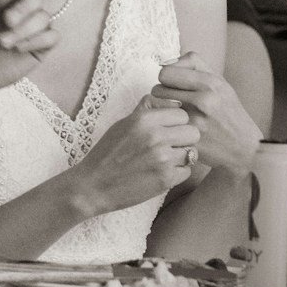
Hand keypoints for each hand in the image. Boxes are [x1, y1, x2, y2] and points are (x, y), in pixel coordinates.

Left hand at [0, 0, 57, 116]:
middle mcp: (22, 7)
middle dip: (24, 8)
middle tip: (7, 20)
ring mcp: (32, 27)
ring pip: (44, 17)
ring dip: (24, 29)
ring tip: (2, 42)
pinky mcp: (39, 46)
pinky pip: (52, 37)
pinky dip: (37, 40)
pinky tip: (18, 48)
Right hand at [70, 96, 199, 214]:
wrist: (94, 185)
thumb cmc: (108, 153)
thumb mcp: (123, 123)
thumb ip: (148, 110)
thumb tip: (173, 102)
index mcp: (144, 119)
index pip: (182, 114)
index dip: (177, 123)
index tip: (168, 131)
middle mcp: (155, 136)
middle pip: (193, 132)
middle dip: (184, 139)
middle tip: (171, 146)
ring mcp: (162, 159)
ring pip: (192, 152)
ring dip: (181, 157)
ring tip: (165, 160)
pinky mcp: (165, 179)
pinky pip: (187, 171)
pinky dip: (177, 174)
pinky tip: (161, 173)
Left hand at [151, 52, 261, 173]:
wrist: (245, 149)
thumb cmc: (230, 114)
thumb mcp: (221, 84)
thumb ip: (195, 67)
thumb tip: (167, 61)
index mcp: (211, 82)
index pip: (167, 71)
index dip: (166, 77)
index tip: (172, 83)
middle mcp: (204, 99)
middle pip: (158, 88)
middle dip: (162, 93)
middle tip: (172, 100)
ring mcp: (195, 120)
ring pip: (159, 107)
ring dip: (162, 109)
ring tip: (174, 113)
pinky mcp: (188, 137)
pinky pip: (165, 124)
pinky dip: (167, 125)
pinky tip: (176, 127)